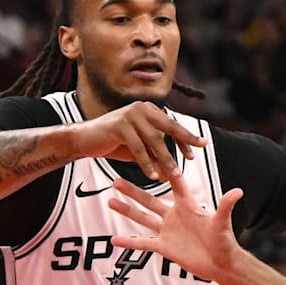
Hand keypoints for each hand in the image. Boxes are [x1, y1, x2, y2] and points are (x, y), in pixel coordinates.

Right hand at [76, 101, 205, 180]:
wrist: (84, 140)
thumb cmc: (113, 143)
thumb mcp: (139, 148)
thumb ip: (155, 155)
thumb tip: (172, 172)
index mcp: (148, 110)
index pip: (172, 124)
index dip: (186, 136)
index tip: (201, 146)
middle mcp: (142, 108)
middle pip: (168, 127)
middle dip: (184, 141)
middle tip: (195, 155)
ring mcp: (130, 115)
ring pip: (154, 140)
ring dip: (165, 159)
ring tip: (174, 175)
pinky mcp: (119, 125)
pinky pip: (138, 148)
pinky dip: (146, 163)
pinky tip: (152, 175)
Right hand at [109, 172, 242, 282]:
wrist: (221, 263)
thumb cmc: (224, 241)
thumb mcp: (222, 222)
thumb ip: (225, 206)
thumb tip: (238, 191)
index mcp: (187, 205)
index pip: (174, 184)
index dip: (165, 170)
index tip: (150, 155)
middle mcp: (174, 215)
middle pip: (149, 199)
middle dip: (133, 191)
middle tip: (115, 180)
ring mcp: (167, 231)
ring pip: (142, 218)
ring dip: (126, 210)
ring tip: (110, 201)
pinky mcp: (164, 247)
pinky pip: (143, 243)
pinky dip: (129, 242)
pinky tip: (114, 239)